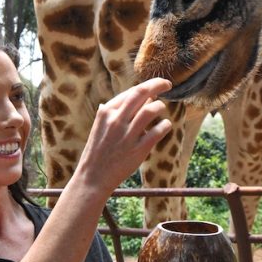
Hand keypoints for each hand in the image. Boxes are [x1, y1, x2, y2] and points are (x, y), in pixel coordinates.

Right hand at [75, 78, 171, 193]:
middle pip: (141, 93)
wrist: (93, 176)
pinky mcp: (138, 149)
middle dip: (157, 84)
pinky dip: (165, 125)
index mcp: (106, 112)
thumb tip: (131, 99)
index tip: (157, 85)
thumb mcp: (100, 127)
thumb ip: (113, 113)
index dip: (148, 85)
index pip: (131, 91)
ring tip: (162, 109)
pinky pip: (157, 131)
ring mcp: (127, 135)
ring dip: (160, 107)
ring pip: (151, 110)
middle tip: (168, 84)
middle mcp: (116, 120)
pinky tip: (165, 126)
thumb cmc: (98, 150)